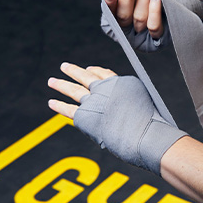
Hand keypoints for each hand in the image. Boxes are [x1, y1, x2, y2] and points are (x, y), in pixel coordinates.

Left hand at [48, 62, 186, 174]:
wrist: (144, 135)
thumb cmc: (150, 127)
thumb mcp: (144, 106)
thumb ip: (128, 105)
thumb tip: (121, 114)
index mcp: (123, 83)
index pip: (106, 73)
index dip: (96, 71)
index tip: (89, 69)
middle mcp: (107, 88)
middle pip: (86, 77)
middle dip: (74, 71)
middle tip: (64, 66)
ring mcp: (94, 101)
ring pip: (73, 90)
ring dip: (61, 84)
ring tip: (52, 81)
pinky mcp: (85, 115)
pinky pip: (68, 109)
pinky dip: (58, 105)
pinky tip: (52, 102)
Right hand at [103, 0, 164, 40]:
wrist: (168, 13)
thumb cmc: (146, 1)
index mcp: (116, 23)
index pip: (110, 13)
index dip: (109, 4)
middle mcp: (127, 32)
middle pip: (124, 16)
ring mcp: (142, 36)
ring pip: (140, 17)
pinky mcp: (157, 38)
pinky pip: (154, 26)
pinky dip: (154, 10)